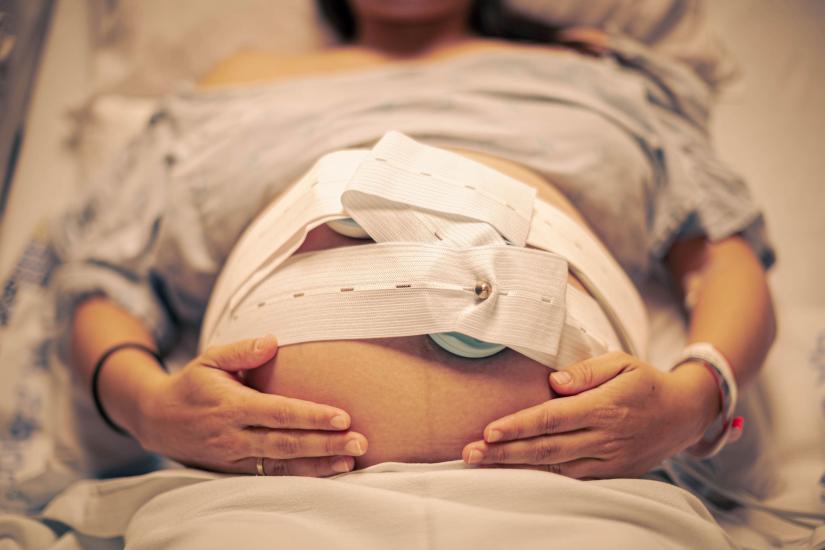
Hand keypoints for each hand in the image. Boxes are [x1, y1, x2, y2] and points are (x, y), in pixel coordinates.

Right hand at [132, 335, 367, 475]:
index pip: (278, 413)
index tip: (343, 417)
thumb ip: (242, 351)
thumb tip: (273, 340)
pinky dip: (302, 475)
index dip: (311, 416)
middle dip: (326, 444)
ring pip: (282, 465)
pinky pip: (272, 476)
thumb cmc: (192, 384)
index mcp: (230, 406)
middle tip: (360, 443)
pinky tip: (329, 471)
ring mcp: (234, 457)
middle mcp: (234, 436)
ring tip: (351, 461)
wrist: (156, 420)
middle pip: (287, 443)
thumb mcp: (210, 358)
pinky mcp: (235, 470)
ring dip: (319, 464)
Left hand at [461, 352, 719, 478]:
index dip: (519, 426)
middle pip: (546, 448)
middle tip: (472, 453)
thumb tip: (553, 381)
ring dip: (516, 466)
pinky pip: (571, 476)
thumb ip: (587, 371)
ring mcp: (608, 459)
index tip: (489, 430)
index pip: (552, 418)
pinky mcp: (611, 472)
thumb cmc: (646, 382)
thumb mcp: (622, 362)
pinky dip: (542, 475)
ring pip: (555, 467)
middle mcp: (605, 437)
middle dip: (505, 452)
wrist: (686, 414)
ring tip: (483, 462)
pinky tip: (516, 471)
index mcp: (605, 407)